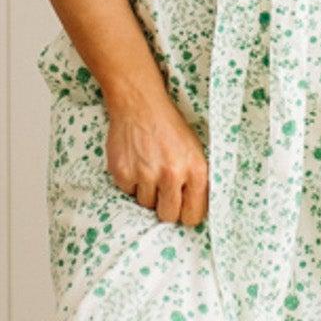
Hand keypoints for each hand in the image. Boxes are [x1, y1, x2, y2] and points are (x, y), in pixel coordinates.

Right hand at [104, 88, 209, 225]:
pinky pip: (128, 192)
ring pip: (146, 204)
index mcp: (195, 170)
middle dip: (166, 207)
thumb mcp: (195, 151)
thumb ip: (197, 180)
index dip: (187, 214)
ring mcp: (146, 174)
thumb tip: (194, 210)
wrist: (140, 104)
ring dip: (148, 192)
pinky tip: (136, 162)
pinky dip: (131, 182)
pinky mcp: (124, 173)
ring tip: (149, 168)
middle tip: (163, 192)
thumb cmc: (170, 127)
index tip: (182, 210)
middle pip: (168, 215)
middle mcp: (172, 174)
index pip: (193, 215)